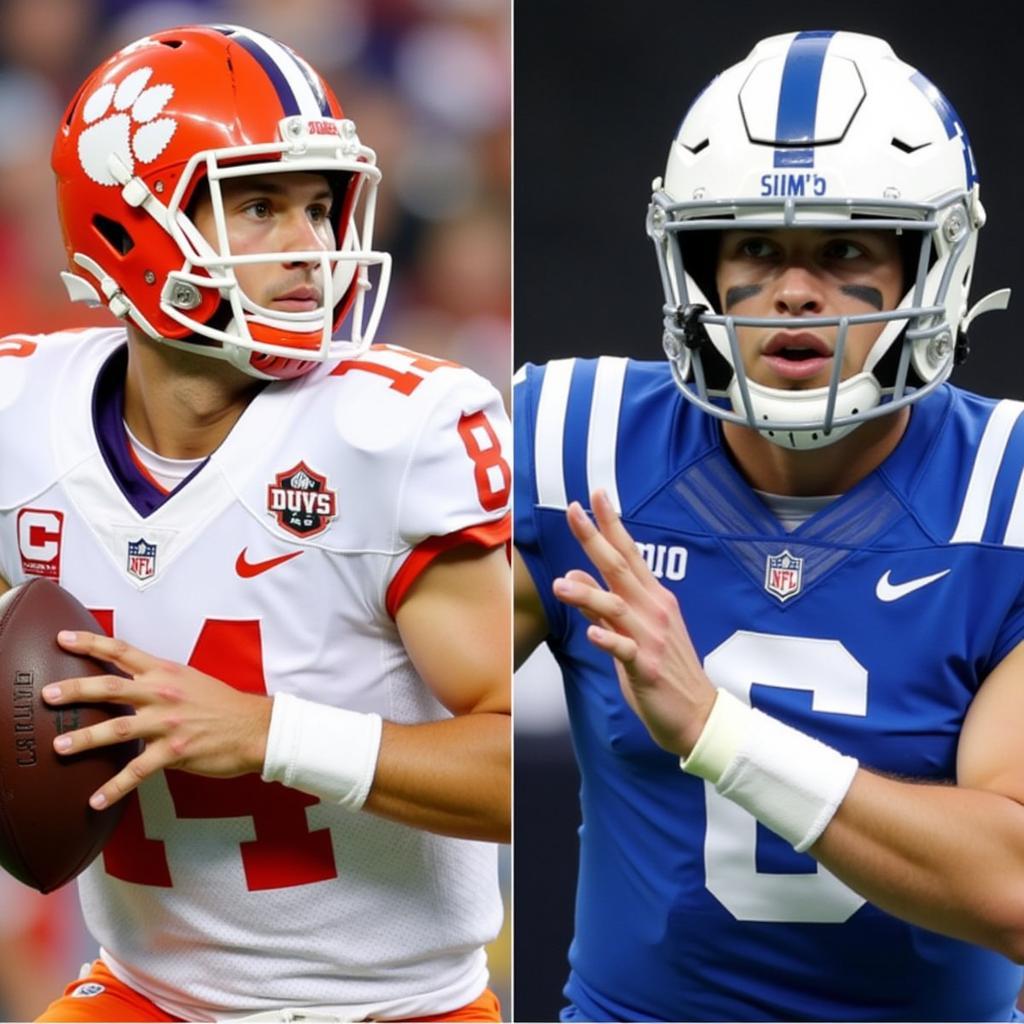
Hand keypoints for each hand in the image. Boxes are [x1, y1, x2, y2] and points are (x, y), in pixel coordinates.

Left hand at [43, 630, 272, 809]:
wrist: (255, 726)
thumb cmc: (224, 705)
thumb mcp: (190, 680)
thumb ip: (159, 680)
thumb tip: (130, 684)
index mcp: (166, 672)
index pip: (122, 651)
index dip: (90, 643)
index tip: (63, 639)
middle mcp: (163, 693)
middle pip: (110, 687)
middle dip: (75, 690)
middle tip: (48, 695)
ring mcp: (168, 723)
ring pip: (117, 728)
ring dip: (85, 738)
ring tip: (59, 746)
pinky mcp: (175, 751)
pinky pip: (137, 771)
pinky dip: (114, 787)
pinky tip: (96, 800)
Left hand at [552, 490, 716, 757]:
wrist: (698, 715)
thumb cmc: (663, 673)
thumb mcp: (629, 633)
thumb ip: (600, 605)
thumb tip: (571, 575)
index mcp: (652, 599)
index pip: (628, 553)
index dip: (611, 524)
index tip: (596, 495)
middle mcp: (653, 610)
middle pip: (620, 568)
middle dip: (595, 538)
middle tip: (573, 511)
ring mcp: (652, 638)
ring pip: (616, 607)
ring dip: (588, 593)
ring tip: (560, 584)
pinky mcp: (648, 667)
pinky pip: (624, 649)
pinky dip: (608, 639)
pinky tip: (592, 633)